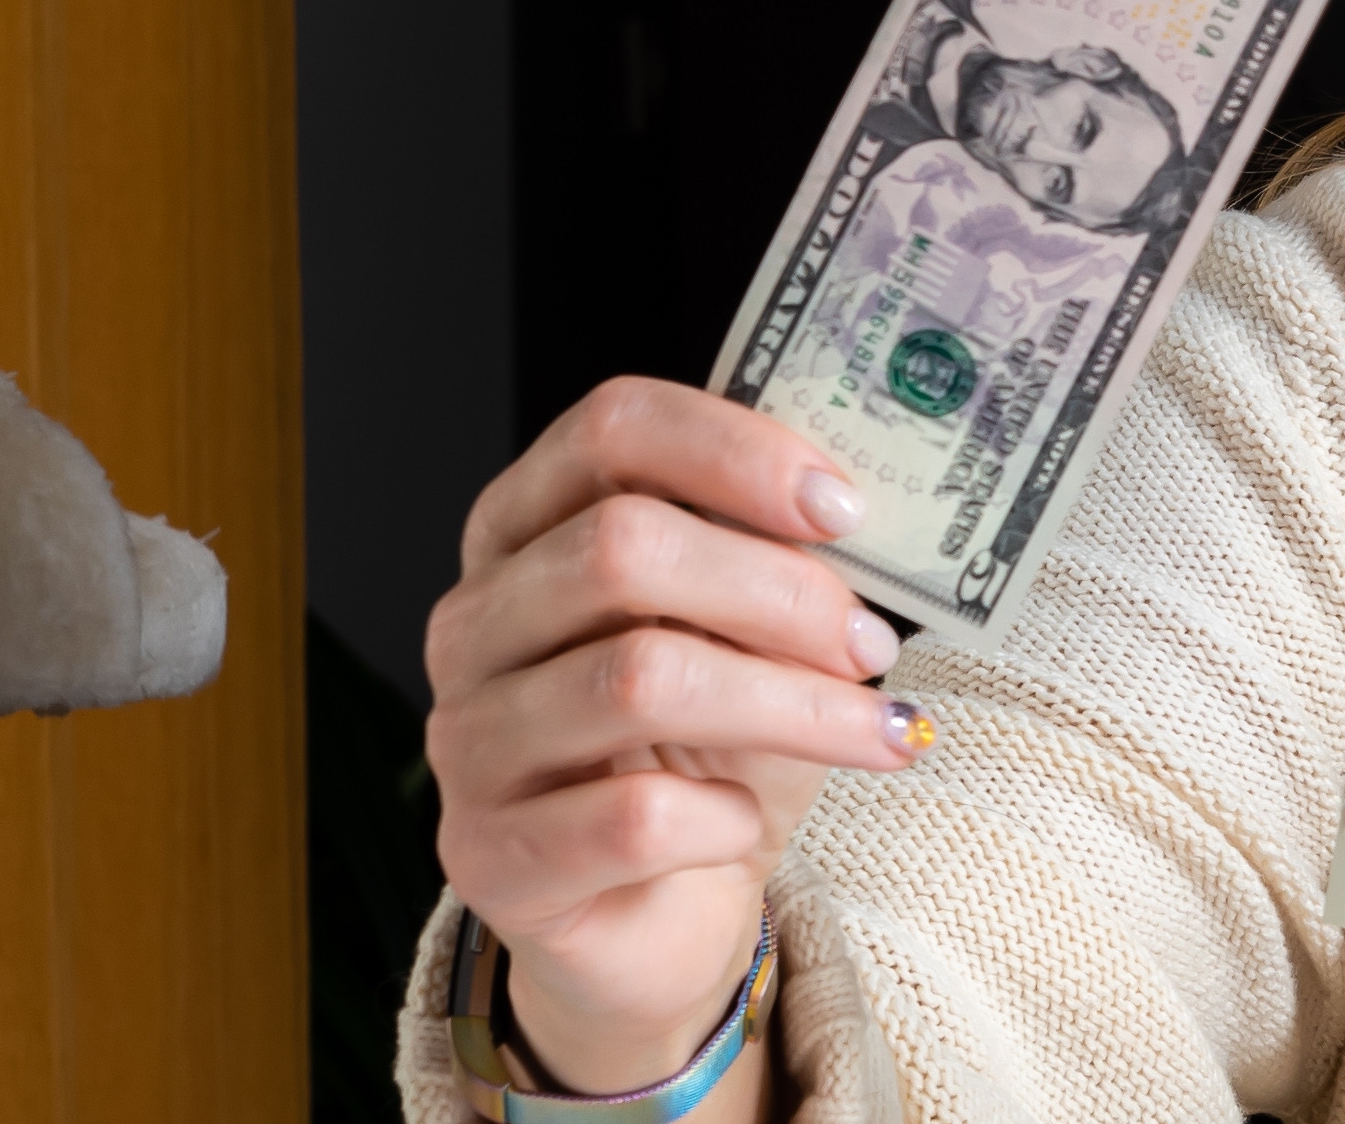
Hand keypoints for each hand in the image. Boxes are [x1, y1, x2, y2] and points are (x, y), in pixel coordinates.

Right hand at [426, 379, 926, 1091]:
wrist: (662, 914)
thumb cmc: (708, 753)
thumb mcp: (750, 635)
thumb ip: (775, 557)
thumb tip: (862, 513)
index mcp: (529, 531)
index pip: (610, 429)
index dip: (736, 451)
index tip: (842, 507)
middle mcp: (476, 623)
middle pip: (622, 547)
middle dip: (780, 590)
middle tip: (870, 643)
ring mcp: (469, 741)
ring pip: (638, 680)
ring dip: (791, 704)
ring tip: (875, 732)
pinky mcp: (495, 857)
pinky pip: (632, 817)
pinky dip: (723, 816)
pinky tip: (746, 820)